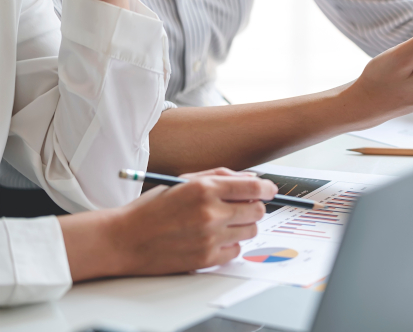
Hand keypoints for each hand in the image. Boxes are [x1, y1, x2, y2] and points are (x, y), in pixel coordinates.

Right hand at [60, 168, 275, 280]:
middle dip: (252, 208)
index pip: (255, 186)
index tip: (269, 190)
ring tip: (219, 225)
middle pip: (258, 210)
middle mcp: (210, 212)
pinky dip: (229, 245)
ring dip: (241, 227)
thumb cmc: (150, 210)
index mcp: (204, 188)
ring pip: (250, 231)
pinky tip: (211, 239)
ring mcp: (210, 237)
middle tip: (238, 208)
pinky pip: (236, 251)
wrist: (121, 240)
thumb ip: (219, 176)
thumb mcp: (182, 182)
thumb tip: (252, 178)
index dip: (267, 188)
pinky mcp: (206, 258)